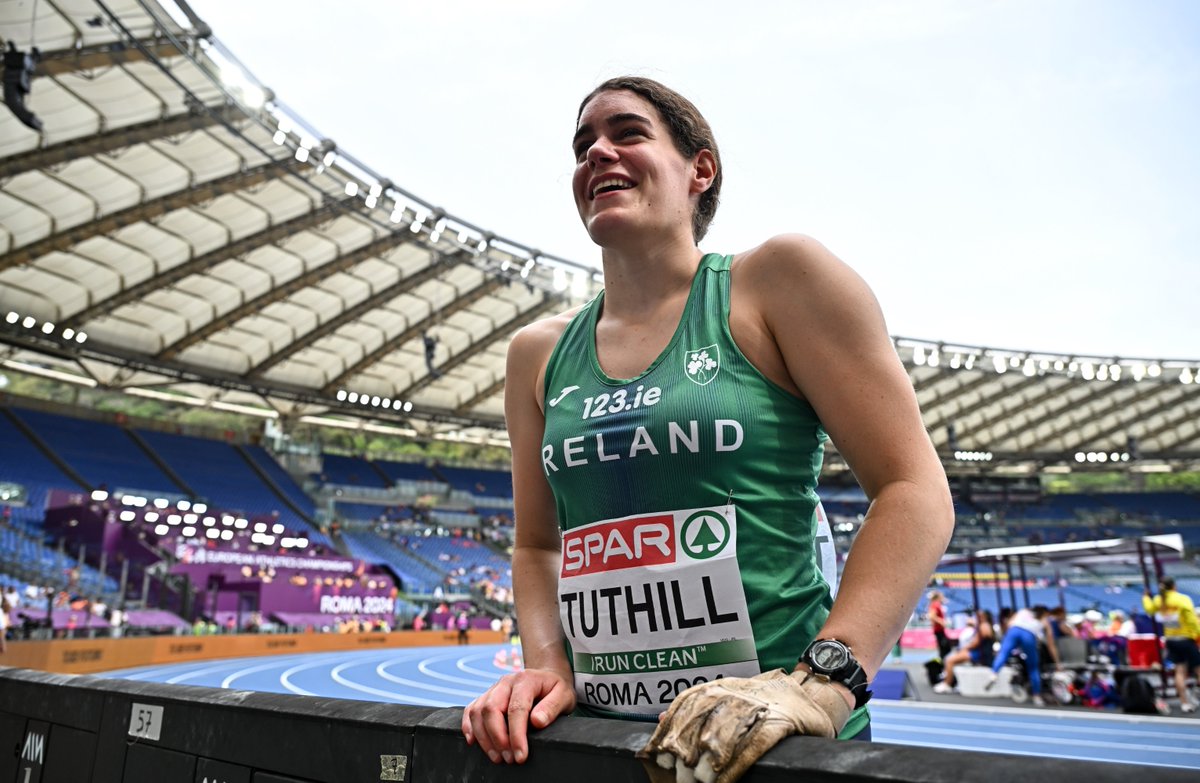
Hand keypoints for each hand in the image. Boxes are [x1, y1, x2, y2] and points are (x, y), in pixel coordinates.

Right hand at [462, 668, 574, 764]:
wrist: (545, 678)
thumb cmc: (554, 689)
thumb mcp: (563, 696)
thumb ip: (552, 707)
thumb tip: (537, 721)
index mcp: (525, 680)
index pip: (516, 709)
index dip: (516, 735)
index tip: (520, 755)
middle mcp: (505, 682)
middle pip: (491, 709)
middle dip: (498, 738)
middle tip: (509, 758)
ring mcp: (493, 688)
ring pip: (478, 712)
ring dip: (484, 738)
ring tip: (497, 757)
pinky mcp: (485, 696)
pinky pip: (471, 710)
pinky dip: (469, 726)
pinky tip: (474, 742)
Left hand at [637, 669, 851, 782]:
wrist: (809, 693)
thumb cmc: (763, 700)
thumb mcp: (728, 695)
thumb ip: (697, 706)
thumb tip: (661, 719)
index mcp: (721, 686)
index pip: (687, 704)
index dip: (671, 728)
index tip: (657, 752)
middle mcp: (736, 694)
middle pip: (702, 721)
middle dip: (686, 749)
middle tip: (677, 774)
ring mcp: (758, 709)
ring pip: (725, 734)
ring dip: (707, 761)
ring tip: (698, 781)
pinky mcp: (778, 724)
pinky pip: (752, 747)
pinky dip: (736, 766)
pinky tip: (724, 782)